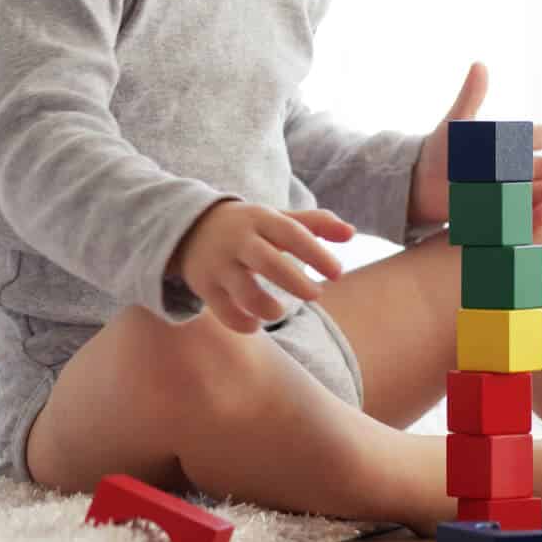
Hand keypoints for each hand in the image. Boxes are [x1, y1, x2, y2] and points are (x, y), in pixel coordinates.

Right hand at [169, 202, 356, 334]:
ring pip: (243, 290)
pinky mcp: (204, 286)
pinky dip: (241, 322)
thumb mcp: (277, 219)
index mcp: (260, 220)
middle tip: (316, 294)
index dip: (316, 253)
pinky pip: (223, 310)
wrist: (189, 227)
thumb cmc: (249, 227)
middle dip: (294, 281)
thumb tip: (351, 233)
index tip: (338, 273)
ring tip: (279, 311)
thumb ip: (315, 224)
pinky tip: (256, 323)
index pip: (291, 233)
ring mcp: (219, 264)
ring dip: (266, 306)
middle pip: (267, 261)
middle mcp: (238, 240)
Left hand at [409, 62, 541, 228]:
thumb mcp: (457, 122)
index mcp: (515, 146)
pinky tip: (541, 212)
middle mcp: (521, 170)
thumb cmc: (444, 149)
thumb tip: (479, 64)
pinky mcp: (499, 213)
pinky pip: (522, 217)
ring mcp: (513, 193)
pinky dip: (533, 215)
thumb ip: (471, 97)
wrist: (421, 182)